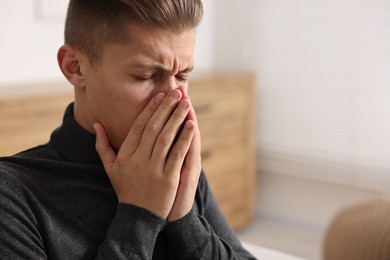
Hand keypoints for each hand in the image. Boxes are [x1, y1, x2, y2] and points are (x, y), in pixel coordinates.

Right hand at [94, 89, 195, 218]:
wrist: (138, 216)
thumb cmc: (125, 188)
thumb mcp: (110, 167)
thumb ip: (103, 145)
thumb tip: (96, 124)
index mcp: (125, 155)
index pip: (139, 126)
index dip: (150, 109)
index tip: (160, 95)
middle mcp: (138, 159)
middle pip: (153, 128)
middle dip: (166, 107)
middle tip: (176, 92)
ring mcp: (153, 169)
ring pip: (166, 138)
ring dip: (177, 118)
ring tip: (185, 103)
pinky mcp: (168, 178)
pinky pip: (177, 154)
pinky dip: (185, 138)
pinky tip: (192, 125)